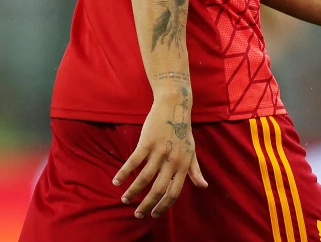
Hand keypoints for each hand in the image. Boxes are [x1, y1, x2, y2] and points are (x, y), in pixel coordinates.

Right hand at [113, 87, 207, 218]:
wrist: (174, 105)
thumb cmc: (183, 130)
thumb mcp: (192, 150)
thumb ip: (195, 170)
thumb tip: (203, 186)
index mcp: (184, 165)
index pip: (174, 192)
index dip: (164, 206)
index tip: (154, 214)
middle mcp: (172, 161)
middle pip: (158, 190)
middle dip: (146, 205)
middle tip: (137, 214)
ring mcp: (159, 151)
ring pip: (144, 178)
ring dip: (133, 191)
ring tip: (124, 200)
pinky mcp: (147, 142)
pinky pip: (133, 162)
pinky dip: (124, 173)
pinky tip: (116, 181)